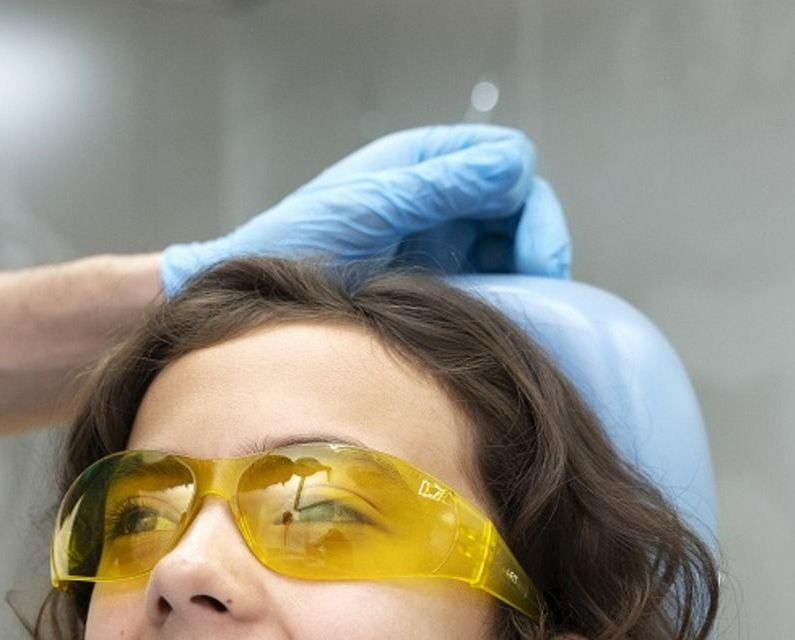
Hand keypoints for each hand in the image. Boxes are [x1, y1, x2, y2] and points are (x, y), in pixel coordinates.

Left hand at [160, 124, 569, 294]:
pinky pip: (479, 286)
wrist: (253, 304)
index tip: (532, 252)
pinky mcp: (425, 285)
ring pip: (504, 250)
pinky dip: (496, 300)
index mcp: (419, 162)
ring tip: (520, 311)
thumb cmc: (293, 246)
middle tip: (541, 288)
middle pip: (514, 208)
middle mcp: (432, 198)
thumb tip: (513, 165)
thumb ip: (439, 185)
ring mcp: (430, 243)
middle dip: (534, 243)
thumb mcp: (370, 209)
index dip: (528, 203)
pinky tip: (494, 323)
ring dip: (520, 276)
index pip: (504, 161)